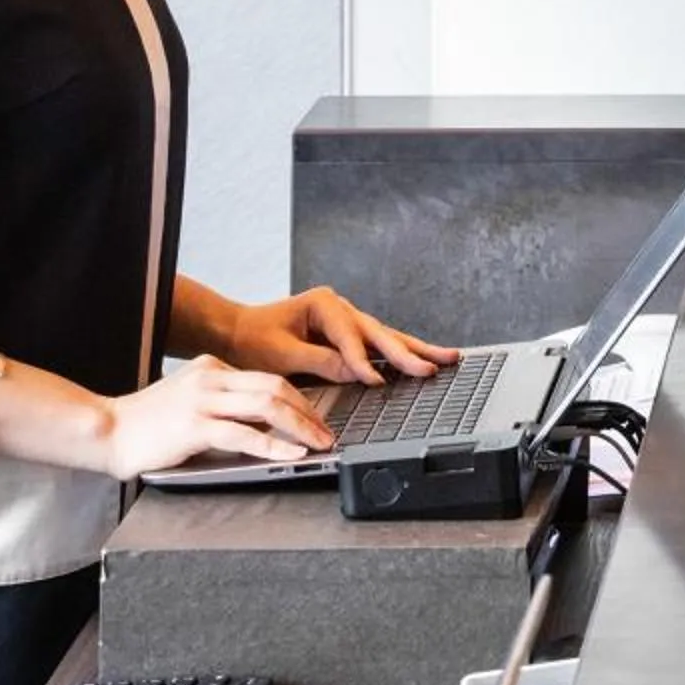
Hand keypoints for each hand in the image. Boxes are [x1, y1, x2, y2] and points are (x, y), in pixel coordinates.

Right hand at [100, 354, 339, 479]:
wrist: (108, 430)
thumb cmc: (147, 421)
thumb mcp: (189, 397)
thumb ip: (222, 400)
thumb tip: (263, 419)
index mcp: (212, 367)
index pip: (267, 378)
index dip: (298, 399)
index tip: (315, 418)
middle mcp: (211, 378)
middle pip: (275, 387)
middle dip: (308, 411)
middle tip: (327, 432)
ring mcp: (202, 401)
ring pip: (266, 406)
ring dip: (300, 427)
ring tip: (318, 443)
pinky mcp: (194, 427)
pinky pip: (244, 435)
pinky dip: (274, 446)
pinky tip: (291, 455)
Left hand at [219, 286, 456, 385]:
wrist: (237, 333)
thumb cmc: (254, 340)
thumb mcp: (282, 354)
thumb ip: (320, 361)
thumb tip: (356, 371)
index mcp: (323, 304)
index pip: (349, 336)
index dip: (361, 360)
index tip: (374, 380)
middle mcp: (339, 308)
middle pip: (380, 333)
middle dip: (408, 352)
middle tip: (433, 366)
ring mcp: (346, 321)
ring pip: (386, 338)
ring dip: (415, 350)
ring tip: (447, 357)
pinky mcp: (347, 336)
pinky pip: (378, 346)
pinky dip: (400, 355)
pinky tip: (421, 359)